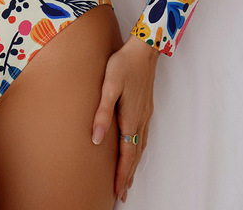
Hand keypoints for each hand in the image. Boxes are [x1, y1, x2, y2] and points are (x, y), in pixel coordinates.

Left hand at [92, 34, 158, 202]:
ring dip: (134, 165)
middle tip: (121, 193)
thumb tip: (97, 139)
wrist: (143, 50)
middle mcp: (140, 120)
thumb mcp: (109, 87)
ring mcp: (145, 115)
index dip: (121, 174)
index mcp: (130, 118)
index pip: (127, 155)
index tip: (116, 191)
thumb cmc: (123, 65)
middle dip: (128, 175)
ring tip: (127, 178)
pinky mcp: (146, 108)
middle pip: (135, 155)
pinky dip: (139, 150)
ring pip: (141, 147)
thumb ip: (102, 113)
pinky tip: (136, 150)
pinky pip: (143, 137)